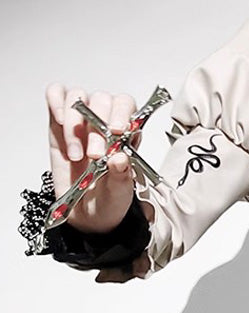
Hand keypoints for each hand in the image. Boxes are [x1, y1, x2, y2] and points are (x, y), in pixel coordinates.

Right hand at [45, 84, 142, 234]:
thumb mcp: (118, 193)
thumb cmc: (107, 200)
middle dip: (97, 127)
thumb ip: (121, 176)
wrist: (86, 215)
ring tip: (76, 155)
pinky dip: (56, 102)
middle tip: (95, 155)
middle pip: (102, 100)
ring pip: (78, 96)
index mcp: (126, 133)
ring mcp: (81, 119)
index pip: (126, 106)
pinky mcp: (58, 122)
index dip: (121, 113)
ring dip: (75, 123)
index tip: (116, 131)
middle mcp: (104, 120)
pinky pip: (55, 94)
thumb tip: (120, 158)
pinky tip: (58, 121)